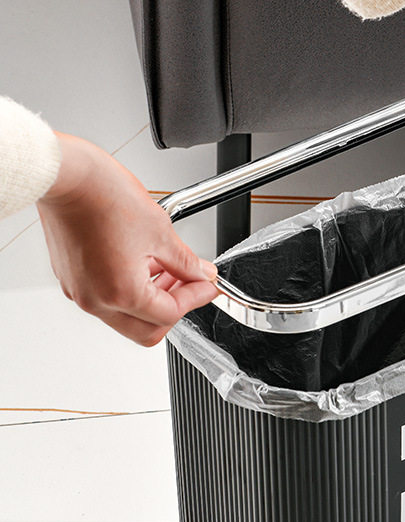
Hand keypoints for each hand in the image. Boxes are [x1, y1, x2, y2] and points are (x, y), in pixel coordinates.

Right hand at [36, 133, 218, 346]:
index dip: (196, 298)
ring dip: (153, 299)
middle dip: (174, 308)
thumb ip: (186, 263)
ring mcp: (81, 291)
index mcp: (121, 293)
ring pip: (127, 317)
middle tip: (190, 285)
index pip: (170, 314)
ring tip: (169, 270)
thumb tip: (202, 274)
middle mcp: (96, 300)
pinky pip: (107, 299)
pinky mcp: (72, 279)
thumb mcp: (160, 231)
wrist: (64, 174)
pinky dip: (130, 290)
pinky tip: (144, 264)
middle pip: (147, 331)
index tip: (206, 285)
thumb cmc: (102, 195)